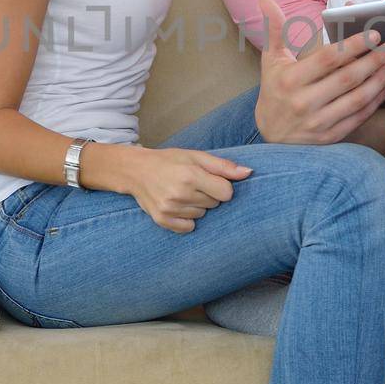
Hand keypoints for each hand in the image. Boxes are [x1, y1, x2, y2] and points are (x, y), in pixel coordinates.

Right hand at [125, 147, 251, 233]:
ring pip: (202, 215)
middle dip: (208, 194)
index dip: (221, 186)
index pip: (226, 193)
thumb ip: (223, 166)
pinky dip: (187, 218)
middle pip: (215, 204)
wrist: (136, 170)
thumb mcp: (196, 156)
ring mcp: (170, 209)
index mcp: (190, 175)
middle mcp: (179, 193)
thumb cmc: (169, 161)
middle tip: (191, 183)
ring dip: (196, 205)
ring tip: (181, 192)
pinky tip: (177, 205)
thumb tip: (249, 173)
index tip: (209, 179)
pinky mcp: (162, 220)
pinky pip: (189, 227)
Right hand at [254, 0, 384, 143]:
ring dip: (379, 80)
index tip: (374, 35)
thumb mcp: (271, 60)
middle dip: (374, 60)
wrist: (270, 135)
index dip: (353, 45)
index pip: (327, 58)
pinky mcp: (329, 137)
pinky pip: (358, 117)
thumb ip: (274, 30)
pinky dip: (375, 101)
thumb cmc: (275, 90)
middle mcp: (303, 102)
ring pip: (356, 99)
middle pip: (347, 78)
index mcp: (290, 79)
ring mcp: (317, 122)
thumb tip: (266, 1)